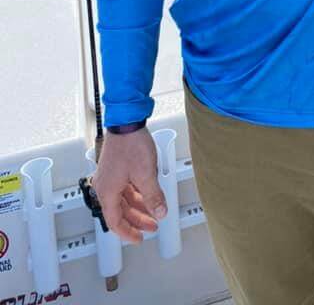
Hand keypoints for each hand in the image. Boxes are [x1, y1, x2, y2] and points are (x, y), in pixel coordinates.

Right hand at [91, 129, 166, 243]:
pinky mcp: (116, 168)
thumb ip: (153, 196)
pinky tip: (148, 194)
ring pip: (124, 199)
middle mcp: (105, 186)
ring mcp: (110, 177)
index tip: (139, 239)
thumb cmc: (131, 144)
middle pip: (120, 211)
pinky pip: (126, 188)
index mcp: (107, 192)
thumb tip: (160, 213)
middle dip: (137, 220)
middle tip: (153, 226)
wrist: (126, 121)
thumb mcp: (146, 174)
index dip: (128, 232)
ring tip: (155, 211)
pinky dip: (137, 194)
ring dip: (139, 207)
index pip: (115, 222)